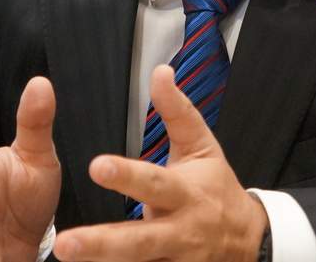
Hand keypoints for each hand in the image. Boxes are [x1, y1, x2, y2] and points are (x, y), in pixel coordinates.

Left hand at [52, 65, 268, 261]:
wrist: (249, 241)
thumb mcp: (201, 145)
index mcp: (185, 193)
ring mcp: (175, 261)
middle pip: (140, 241)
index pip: (154, 182)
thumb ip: (177, 111)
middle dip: (103, 243)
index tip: (96, 166)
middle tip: (66, 243)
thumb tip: (160, 72)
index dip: (126, 176)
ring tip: (68, 258)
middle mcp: (179, 231)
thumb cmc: (217, 188)